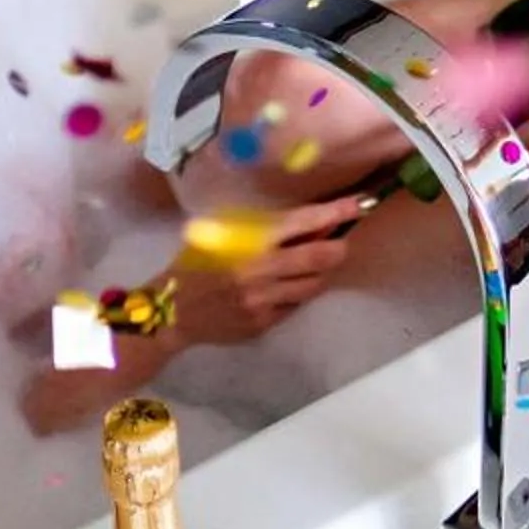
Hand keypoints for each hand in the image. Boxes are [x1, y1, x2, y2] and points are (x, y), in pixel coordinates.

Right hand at [173, 195, 368, 347]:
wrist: (172, 310)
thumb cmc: (196, 263)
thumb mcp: (220, 232)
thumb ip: (261, 227)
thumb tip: (307, 223)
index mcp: (248, 241)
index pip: (302, 223)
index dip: (334, 213)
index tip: (356, 205)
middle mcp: (259, 270)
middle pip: (319, 257)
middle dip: (337, 247)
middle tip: (340, 243)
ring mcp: (263, 300)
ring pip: (313, 284)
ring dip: (319, 273)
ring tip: (311, 266)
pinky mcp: (264, 323)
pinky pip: (294, 305)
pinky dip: (295, 294)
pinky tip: (282, 288)